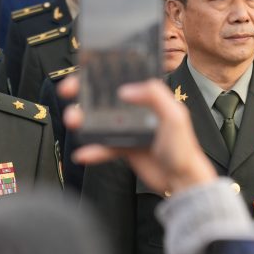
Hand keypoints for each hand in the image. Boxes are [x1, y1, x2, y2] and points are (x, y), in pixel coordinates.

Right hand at [60, 75, 216, 193]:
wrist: (182, 180)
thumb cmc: (184, 148)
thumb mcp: (175, 116)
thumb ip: (154, 96)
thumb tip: (126, 90)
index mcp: (150, 98)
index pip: (122, 79)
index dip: (102, 74)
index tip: (85, 72)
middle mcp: (137, 111)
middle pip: (104, 98)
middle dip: (83, 94)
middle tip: (69, 94)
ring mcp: (129, 130)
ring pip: (99, 121)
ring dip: (83, 121)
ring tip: (74, 123)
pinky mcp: (124, 148)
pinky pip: (103, 147)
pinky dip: (92, 150)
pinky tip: (83, 153)